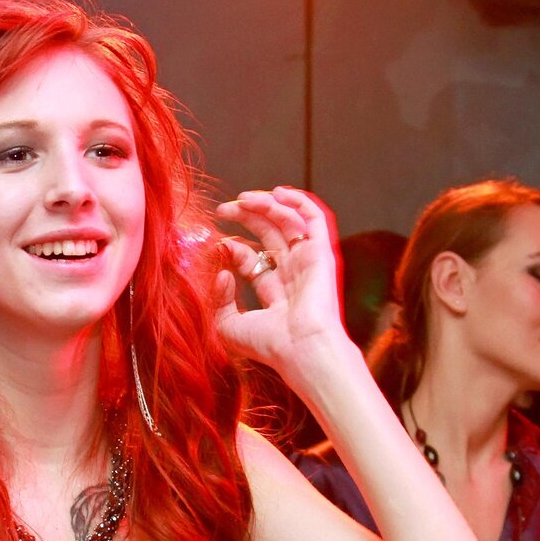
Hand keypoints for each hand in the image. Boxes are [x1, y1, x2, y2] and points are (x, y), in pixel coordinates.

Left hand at [211, 187, 347, 380]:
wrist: (302, 347)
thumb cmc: (269, 345)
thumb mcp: (228, 326)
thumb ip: (219, 301)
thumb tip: (222, 272)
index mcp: (275, 293)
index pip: (253, 258)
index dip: (233, 247)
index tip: (218, 244)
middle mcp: (293, 275)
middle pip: (268, 235)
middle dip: (246, 218)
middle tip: (223, 209)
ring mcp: (308, 262)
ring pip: (288, 222)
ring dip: (265, 205)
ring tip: (242, 198)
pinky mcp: (321, 253)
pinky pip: (315, 219)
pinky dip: (299, 202)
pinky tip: (278, 193)